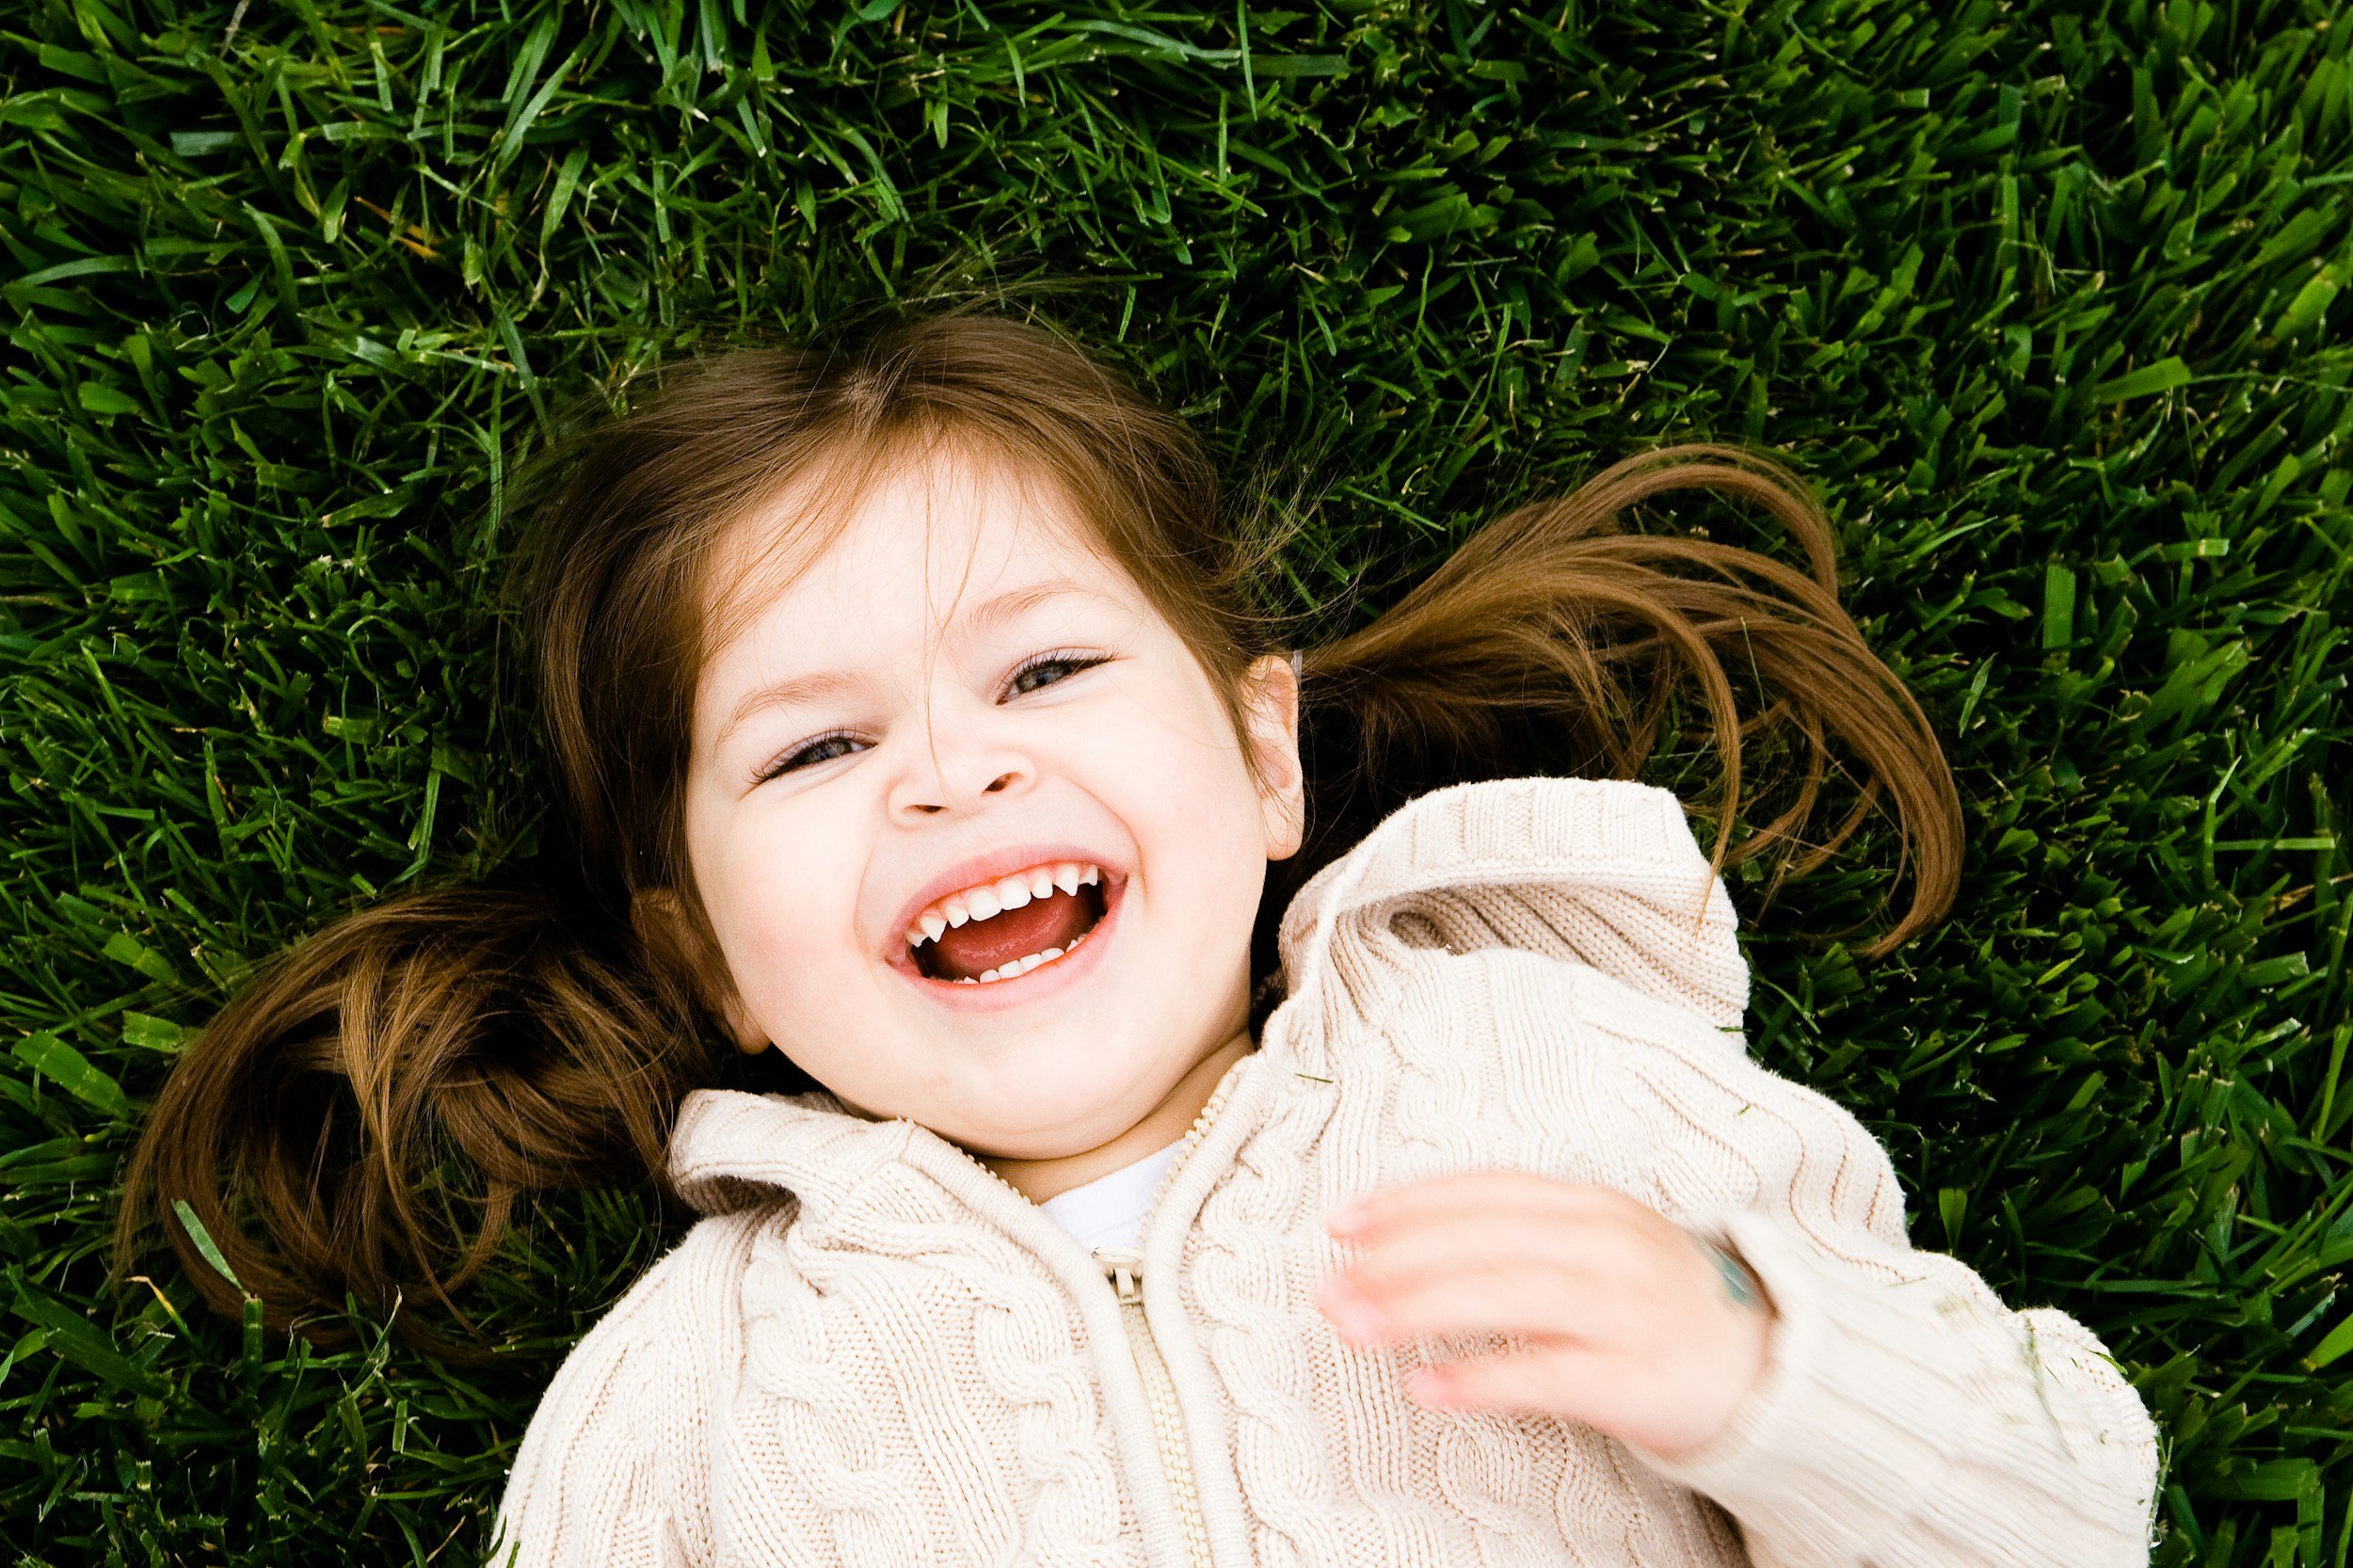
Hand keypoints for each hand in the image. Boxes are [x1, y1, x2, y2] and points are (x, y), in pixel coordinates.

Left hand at [1316, 1172, 1774, 1456]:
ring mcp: (1624, 1309)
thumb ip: (1518, 1236)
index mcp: (1590, 1204)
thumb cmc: (1656, 1305)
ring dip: (1417, 1309)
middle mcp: (1607, 1244)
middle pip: (1484, 1238)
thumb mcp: (1596, 1244)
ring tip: (1353, 1326)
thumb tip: (1403, 1245)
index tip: (1341, 1223)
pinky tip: (1424, 1388)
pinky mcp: (1636, 1377)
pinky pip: (1545, 1374)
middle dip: (1395, 1259)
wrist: (1767, 1367)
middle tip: (1328, 1285)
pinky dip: (1478, 1378)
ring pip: (1506, 1294)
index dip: (1408, 1202)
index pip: (1484, 1190)